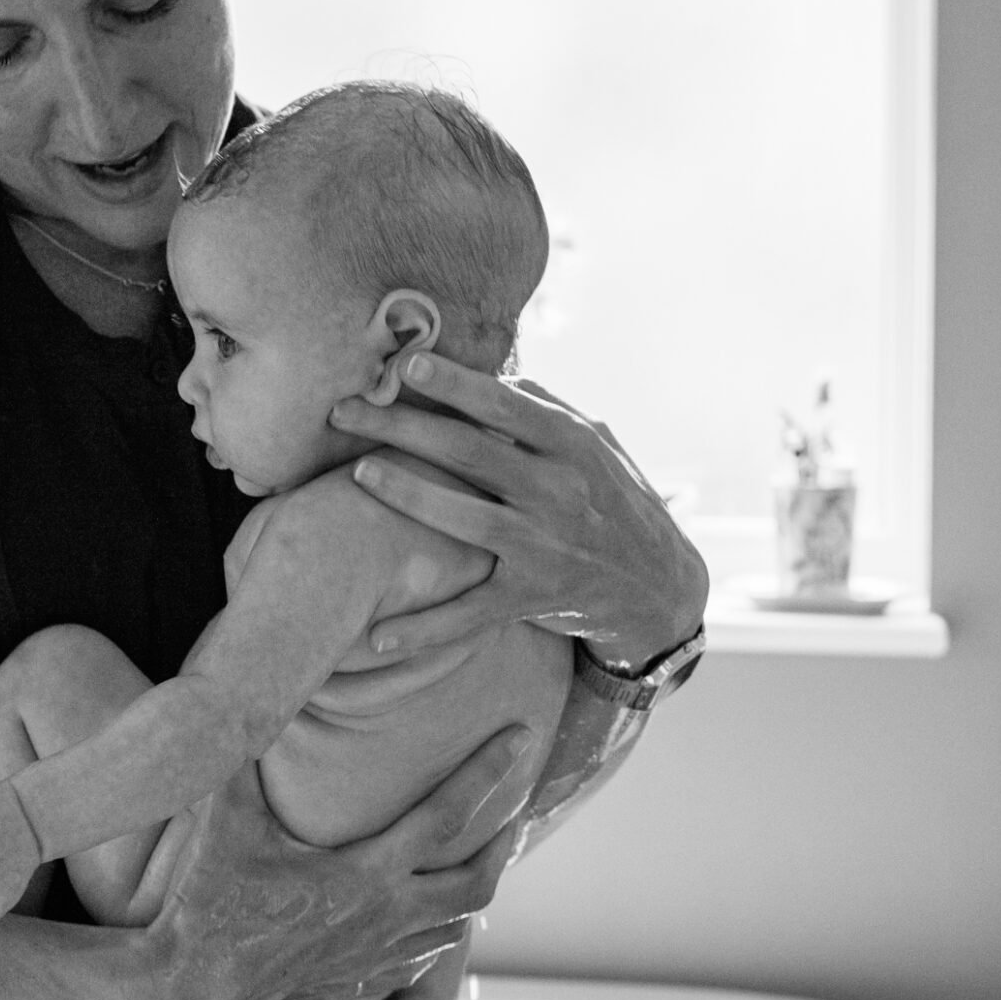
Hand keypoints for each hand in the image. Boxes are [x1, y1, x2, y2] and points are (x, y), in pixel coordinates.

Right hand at [134, 724, 535, 999]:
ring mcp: (366, 960)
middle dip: (502, 847)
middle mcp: (380, 921)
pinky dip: (427, 942)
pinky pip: (407, 967)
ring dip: (469, 897)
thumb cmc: (201, 895)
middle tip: (515, 818)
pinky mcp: (344, 986)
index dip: (488, 771)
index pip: (445, 815)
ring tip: (477, 867)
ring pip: (447, 933)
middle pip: (472, 887)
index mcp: (363, 875)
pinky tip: (421, 929)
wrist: (176, 985)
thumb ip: (244, 749)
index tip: (522, 736)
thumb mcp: (224, 812)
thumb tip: (253, 686)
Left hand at [331, 356, 708, 662]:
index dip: (454, 383)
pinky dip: (423, 629)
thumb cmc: (613, 499)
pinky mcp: (532, 596)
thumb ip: (545, 408)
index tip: (405, 363)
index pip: (505, 405)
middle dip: (400, 427)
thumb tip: (491, 373)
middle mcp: (559, 492)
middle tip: (343, 410)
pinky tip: (376, 636)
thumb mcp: (596, 445)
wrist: (657, 586)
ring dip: (406, 495)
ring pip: (464, 519)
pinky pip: (469, 613)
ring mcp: (545, 547)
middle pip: (468, 453)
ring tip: (357, 474)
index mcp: (572, 445)